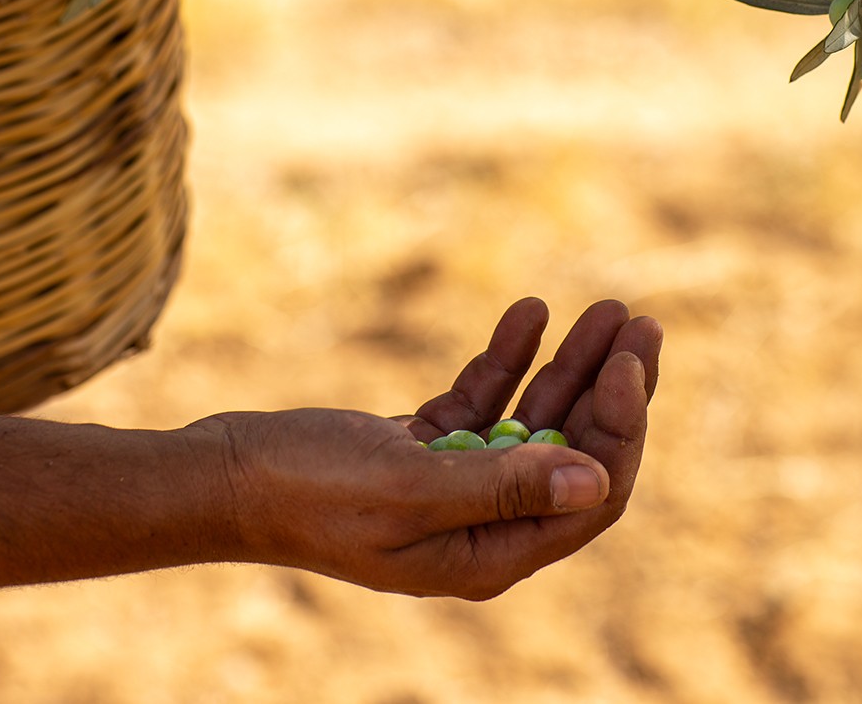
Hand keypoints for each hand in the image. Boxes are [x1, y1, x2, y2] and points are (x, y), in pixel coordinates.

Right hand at [182, 298, 660, 599]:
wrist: (223, 476)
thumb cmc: (308, 490)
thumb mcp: (411, 487)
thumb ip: (504, 485)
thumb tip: (596, 481)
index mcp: (488, 554)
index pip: (590, 497)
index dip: (621, 428)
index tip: (628, 362)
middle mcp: (481, 526)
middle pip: (575, 455)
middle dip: (612, 389)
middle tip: (638, 319)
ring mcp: (453, 487)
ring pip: (536, 421)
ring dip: (570, 365)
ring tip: (603, 307)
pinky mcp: (423, 451)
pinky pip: (485, 403)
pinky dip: (508, 359)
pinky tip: (528, 312)